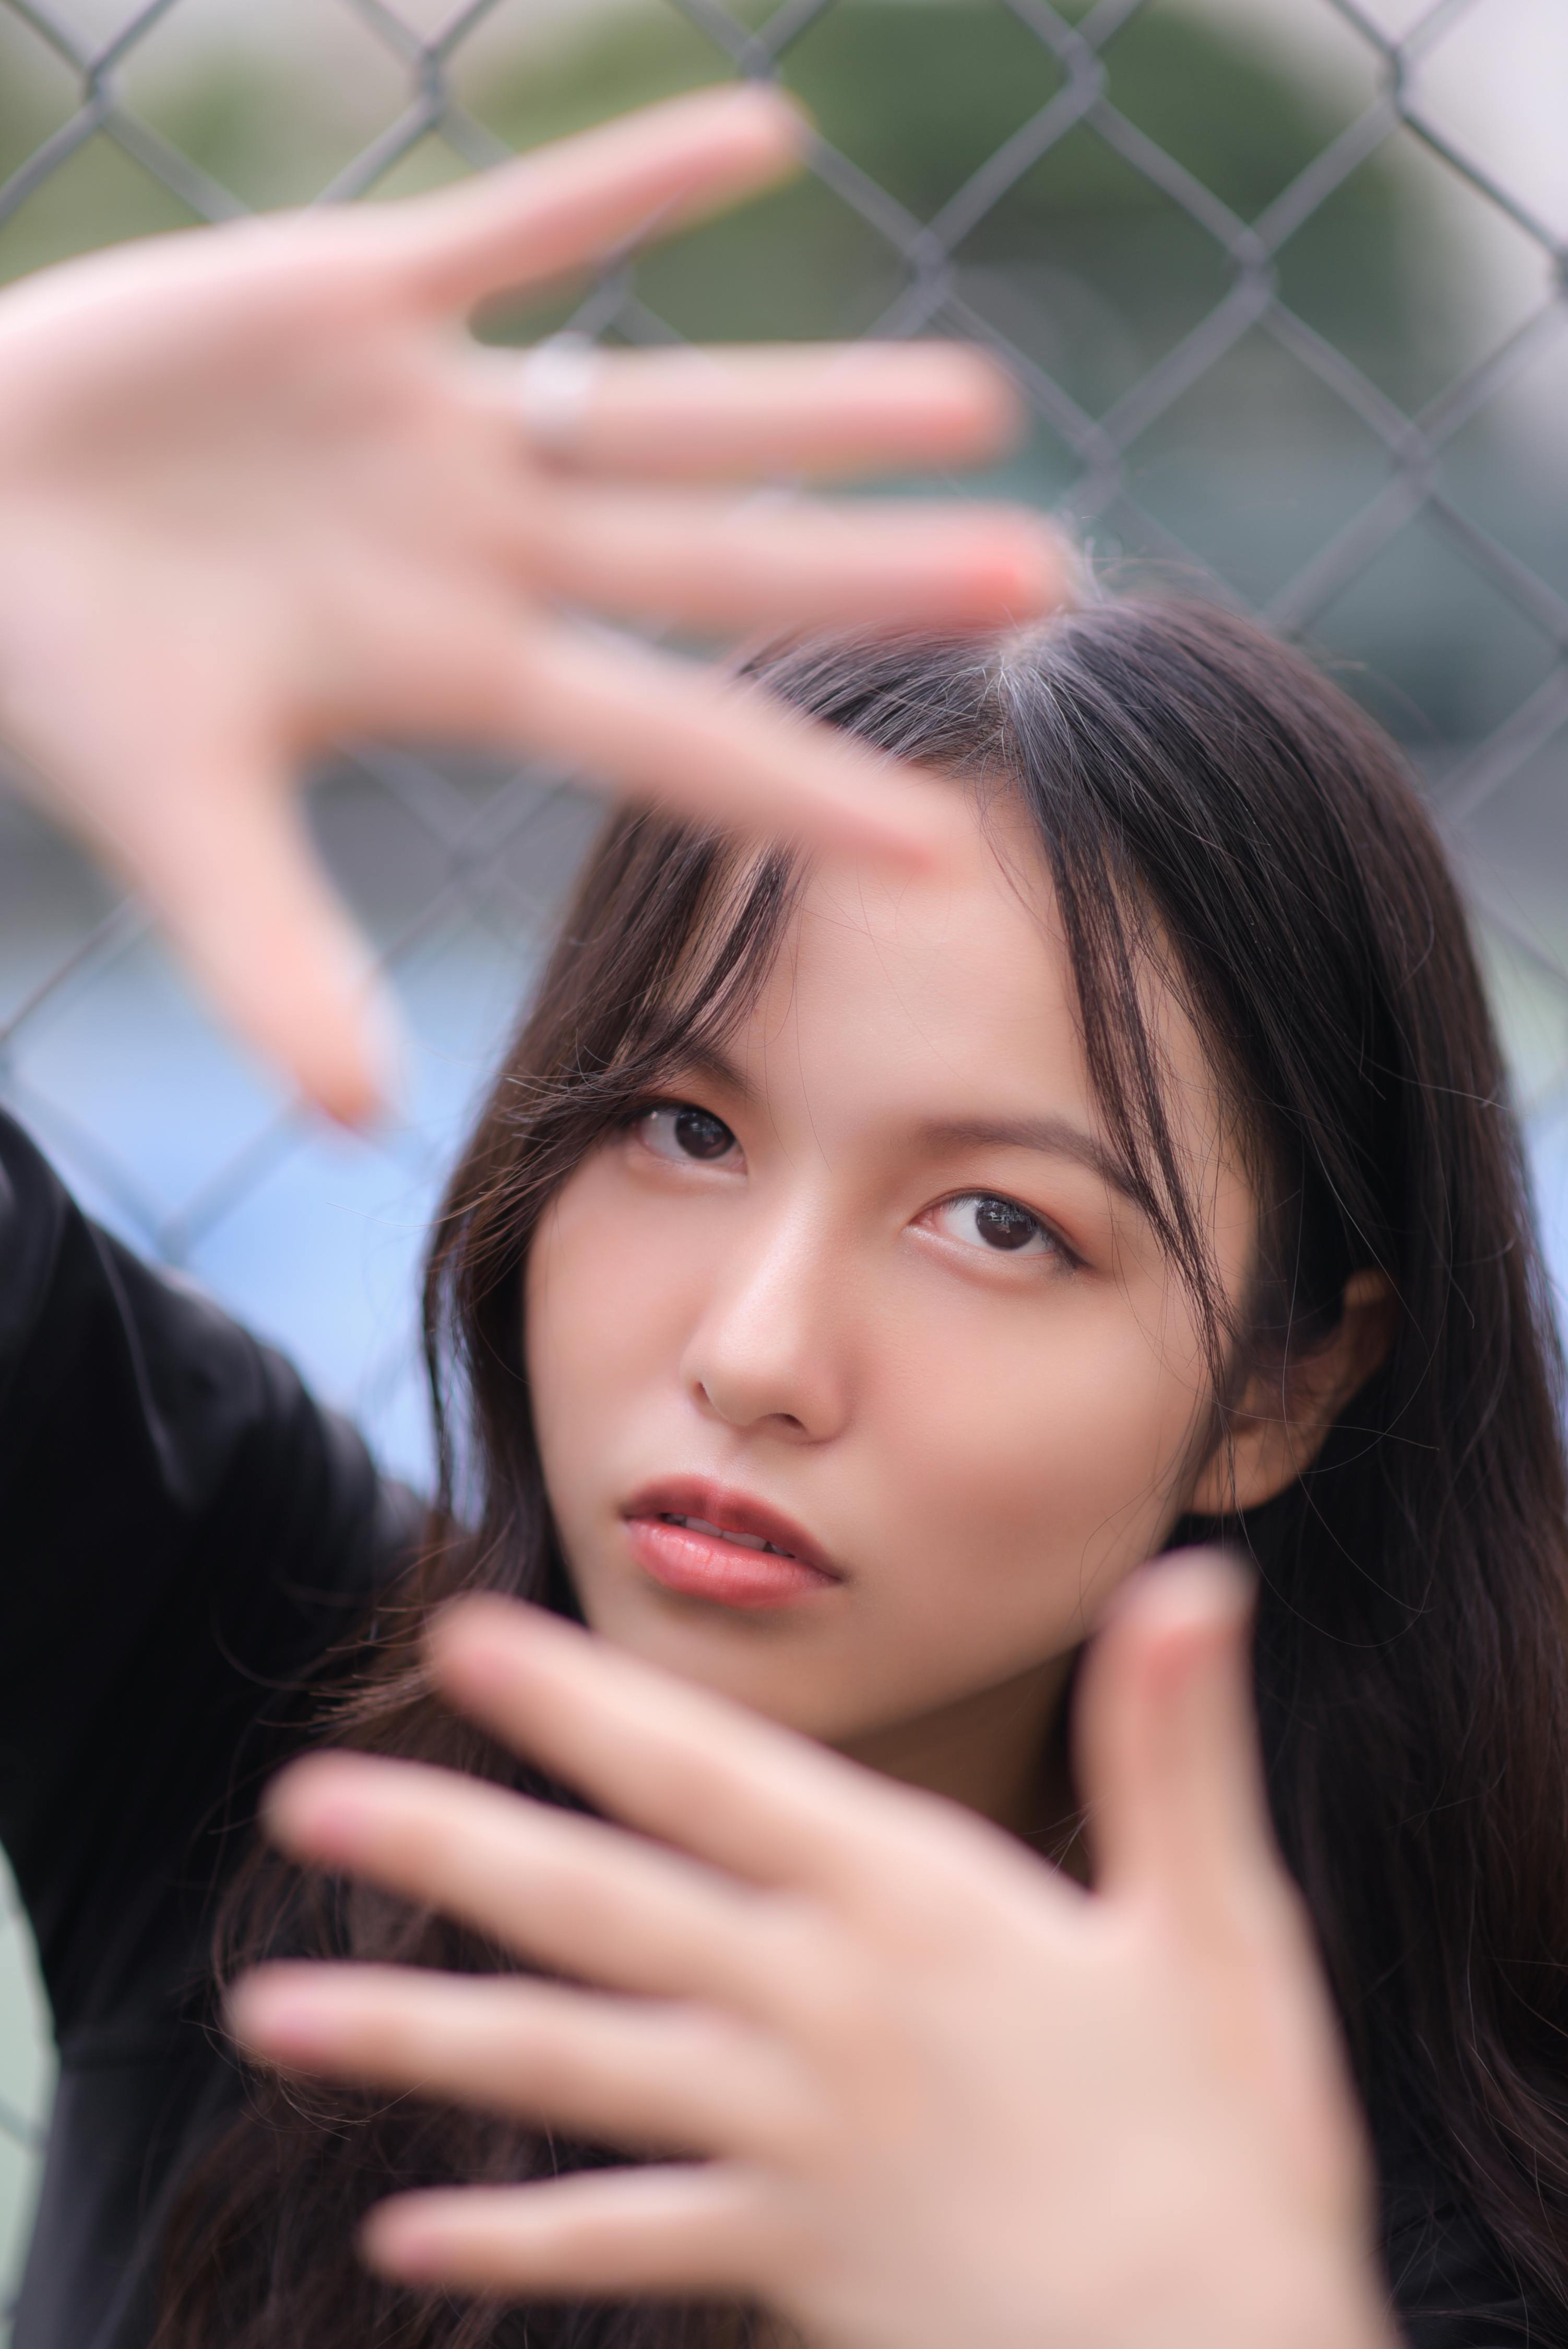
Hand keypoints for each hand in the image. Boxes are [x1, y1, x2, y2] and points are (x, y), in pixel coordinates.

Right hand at [0, 87, 1059, 1121]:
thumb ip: (269, 956)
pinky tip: (763, 138)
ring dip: (810, 404)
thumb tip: (359, 1117)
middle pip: (715, 565)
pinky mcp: (355, 296)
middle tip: (1045, 579)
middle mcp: (482, 551)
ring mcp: (436, 423)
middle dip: (866, 574)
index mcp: (454, 675)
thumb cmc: (63, 671)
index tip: (943, 845)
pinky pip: (517, 224)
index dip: (797, 793)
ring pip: (661, 409)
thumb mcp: (171, 816)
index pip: (665, 740)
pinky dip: (619, 181)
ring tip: (978, 402)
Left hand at [232, 1555, 1397, 2348]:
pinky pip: (626, 2245)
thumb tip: (1193, 1574)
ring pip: (567, 2073)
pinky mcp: (790, 2260)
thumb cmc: (1232, 2151)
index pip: (711, 1775)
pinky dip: (517, 2239)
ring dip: (414, 2038)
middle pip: (597, 1910)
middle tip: (296, 1800)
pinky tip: (403, 2232)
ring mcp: (788, 2143)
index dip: (582, 1704)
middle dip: (443, 1845)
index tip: (465, 1641)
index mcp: (912, 1907)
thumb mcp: (1222, 1931)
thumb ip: (1175, 1748)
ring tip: (268, 2017)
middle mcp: (820, 2011)